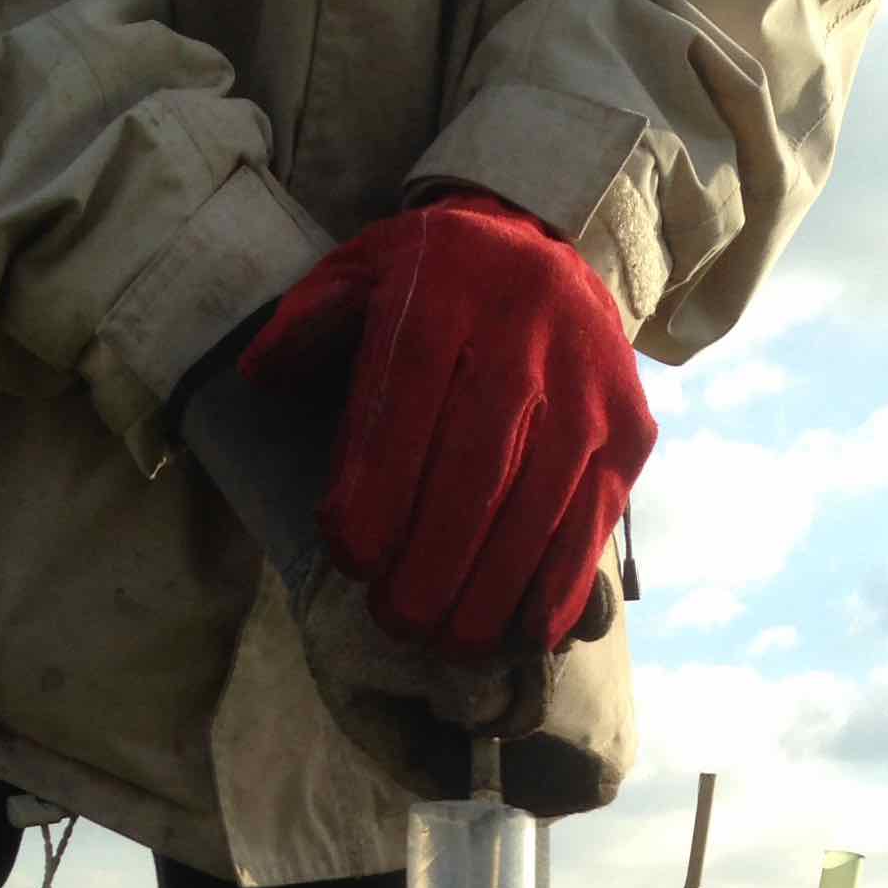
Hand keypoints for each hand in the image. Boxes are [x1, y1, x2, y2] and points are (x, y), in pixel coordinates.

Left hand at [237, 190, 654, 661]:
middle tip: (398, 622)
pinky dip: (562, 582)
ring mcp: (585, 387)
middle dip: (434, 559)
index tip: (351, 557)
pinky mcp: (628, 428)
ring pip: (538, 503)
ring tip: (453, 642)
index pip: (408, 406)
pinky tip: (526, 632)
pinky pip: (595, 517)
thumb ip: (309, 321)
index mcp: (444, 294)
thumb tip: (259, 377)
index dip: (379, 492)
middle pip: (477, 467)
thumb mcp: (363, 269)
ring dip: (494, 588)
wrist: (548, 246)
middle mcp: (522, 336)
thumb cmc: (435, 284)